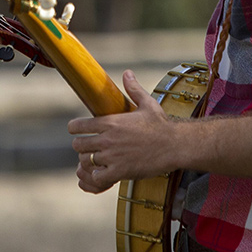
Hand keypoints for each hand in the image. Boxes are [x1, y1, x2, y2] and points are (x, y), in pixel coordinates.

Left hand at [68, 70, 174, 193]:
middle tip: (88, 147)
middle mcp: (108, 139)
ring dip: (88, 162)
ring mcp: (113, 156)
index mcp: (111, 122)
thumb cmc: (162, 125)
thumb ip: (133, 89)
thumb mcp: (147, 103)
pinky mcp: (121, 172)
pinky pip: (97, 178)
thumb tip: (127, 73)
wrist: (176, 145)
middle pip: (78, 144)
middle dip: (81, 146)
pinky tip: (103, 173)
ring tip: (95, 160)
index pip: (78, 126)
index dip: (75, 128)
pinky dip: (97, 177)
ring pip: (86, 161)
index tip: (77, 131)